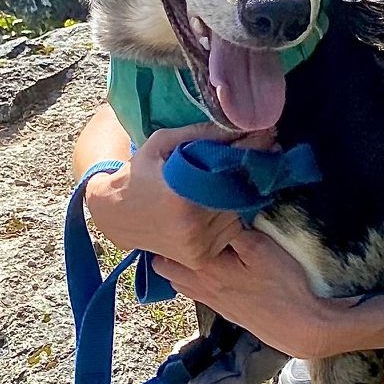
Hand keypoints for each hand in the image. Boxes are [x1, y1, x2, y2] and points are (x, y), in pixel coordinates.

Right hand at [85, 123, 272, 266]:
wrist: (115, 215)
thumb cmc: (140, 172)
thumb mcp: (163, 143)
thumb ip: (201, 133)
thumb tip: (240, 125)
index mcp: (182, 197)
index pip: (230, 169)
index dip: (251, 149)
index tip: (269, 134)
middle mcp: (193, 226)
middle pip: (239, 193)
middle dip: (251, 170)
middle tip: (264, 149)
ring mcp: (198, 246)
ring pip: (238, 213)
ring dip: (242, 193)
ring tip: (238, 175)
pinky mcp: (200, 258)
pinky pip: (230, 232)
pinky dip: (231, 215)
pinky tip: (221, 201)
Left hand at [153, 230, 343, 360]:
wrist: (298, 326)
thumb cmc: (282, 286)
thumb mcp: (259, 247)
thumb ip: (232, 228)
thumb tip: (213, 209)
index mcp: (204, 269)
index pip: (163, 250)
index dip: (164, 230)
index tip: (169, 214)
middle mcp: (200, 287)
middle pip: (163, 268)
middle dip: (166, 247)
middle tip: (180, 227)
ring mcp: (210, 301)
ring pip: (177, 280)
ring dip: (180, 263)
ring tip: (195, 244)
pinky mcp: (222, 309)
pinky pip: (195, 290)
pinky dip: (196, 276)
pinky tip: (217, 265)